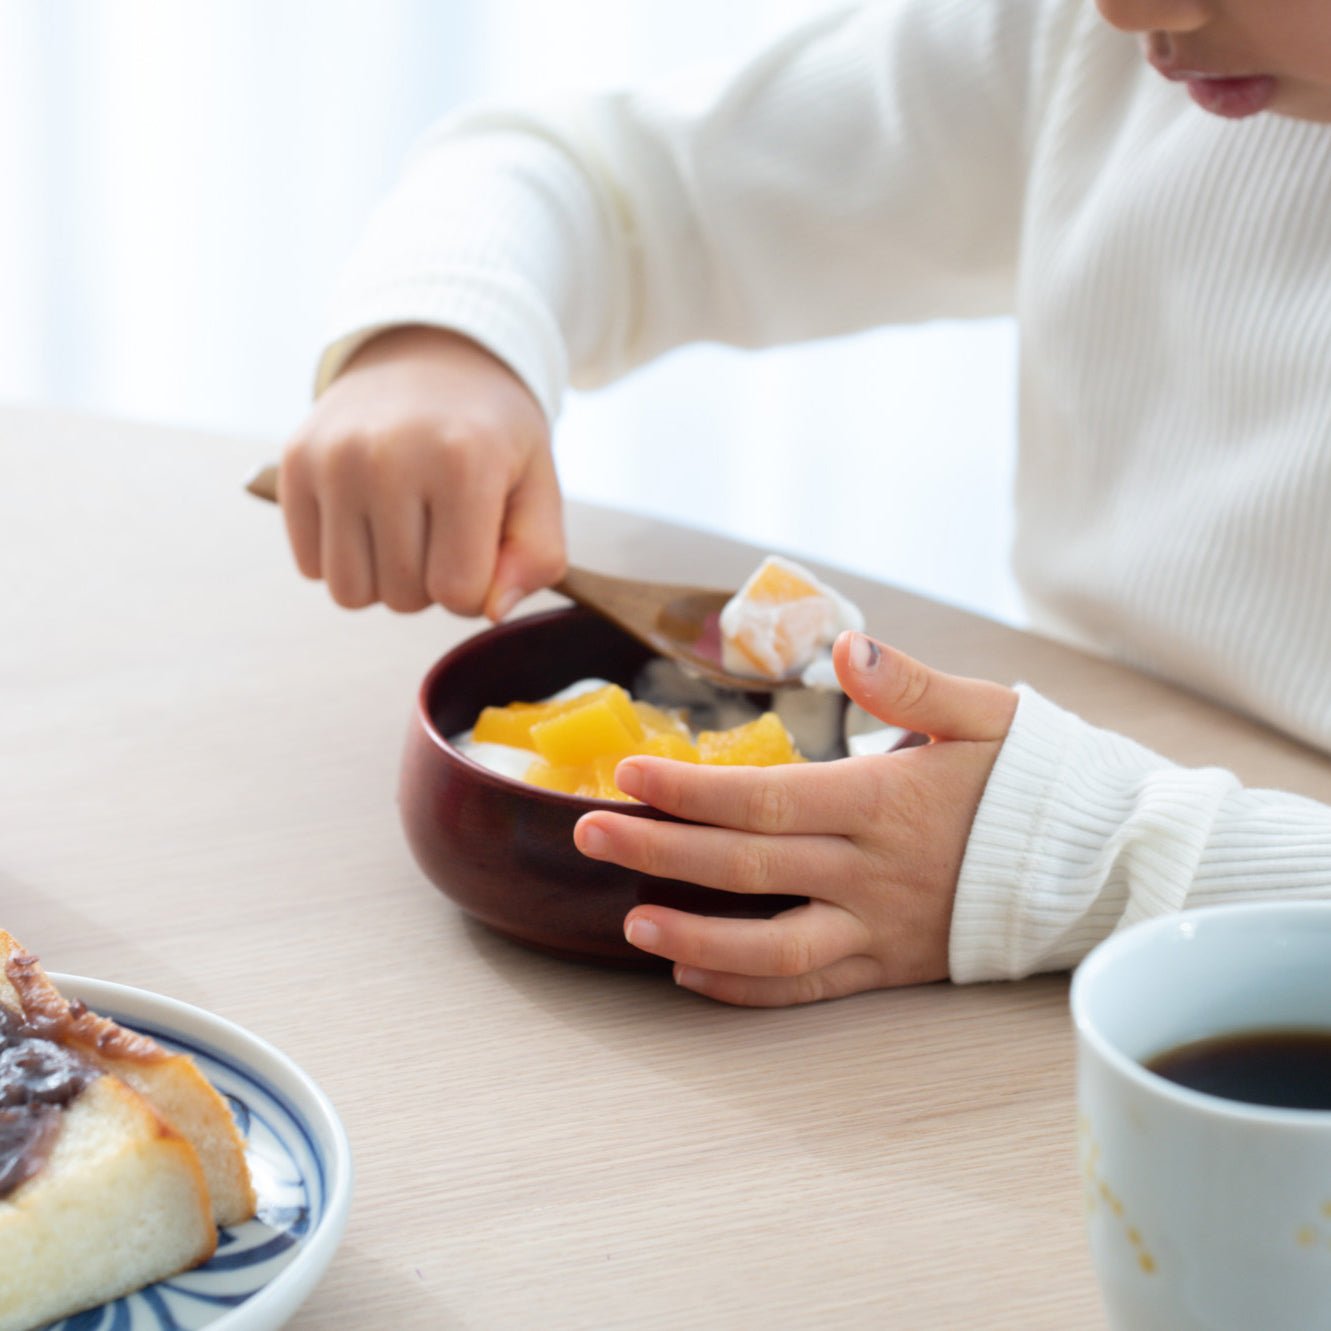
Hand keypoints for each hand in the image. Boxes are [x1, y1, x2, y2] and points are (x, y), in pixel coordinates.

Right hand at [279, 325, 564, 618]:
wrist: (428, 353)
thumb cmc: (490, 433)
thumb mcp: (538, 484)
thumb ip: (536, 556)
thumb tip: (493, 610)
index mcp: (463, 461)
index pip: (457, 592)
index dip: (476, 587)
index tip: (481, 547)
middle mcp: (389, 456)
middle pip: (403, 598)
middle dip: (430, 582)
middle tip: (443, 527)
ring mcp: (333, 458)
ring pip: (350, 592)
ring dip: (383, 578)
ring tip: (405, 527)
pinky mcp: (295, 462)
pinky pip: (311, 567)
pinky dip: (342, 556)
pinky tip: (368, 514)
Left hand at [573, 632, 1017, 1004]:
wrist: (1103, 868)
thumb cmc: (1038, 781)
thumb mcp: (989, 713)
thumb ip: (916, 682)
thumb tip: (851, 649)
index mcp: (885, 801)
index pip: (766, 798)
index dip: (690, 791)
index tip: (628, 776)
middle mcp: (872, 872)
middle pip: (748, 867)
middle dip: (661, 851)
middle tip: (587, 834)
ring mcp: (880, 929)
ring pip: (773, 947)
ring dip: (694, 937)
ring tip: (629, 924)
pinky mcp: (891, 968)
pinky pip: (811, 987)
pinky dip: (748, 989)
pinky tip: (691, 975)